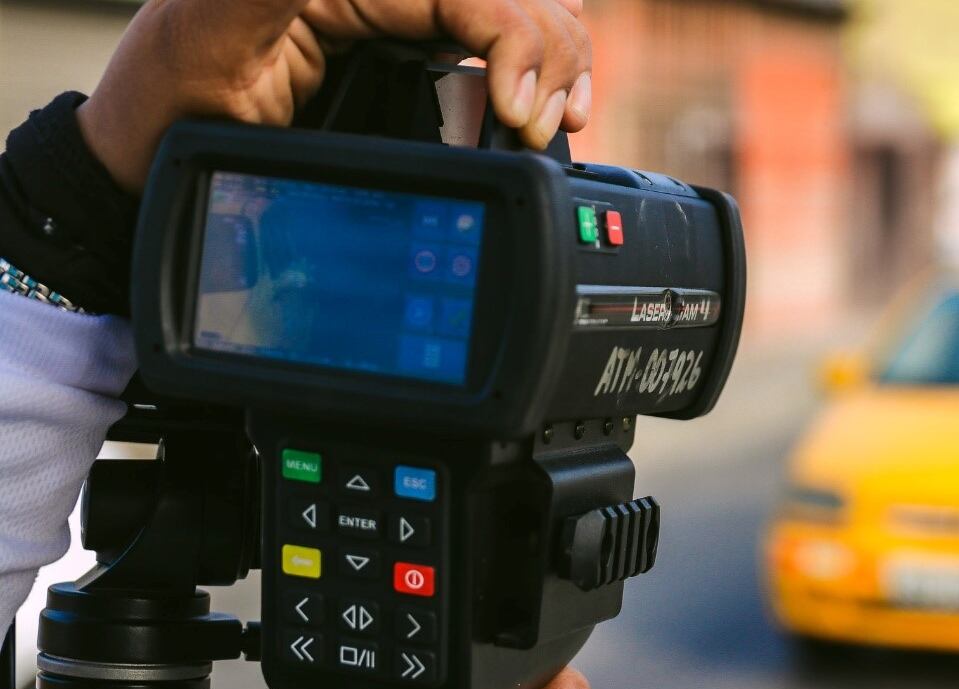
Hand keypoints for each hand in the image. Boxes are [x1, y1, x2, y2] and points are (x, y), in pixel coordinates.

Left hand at [78, 0, 593, 192]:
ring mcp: (400, 17)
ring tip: (557, 119)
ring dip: (557, 60)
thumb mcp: (215, 31)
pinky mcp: (408, 48)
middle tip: (541, 127)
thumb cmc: (172, 98)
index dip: (517, 43)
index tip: (522, 114)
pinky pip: (497, 41)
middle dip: (549, 54)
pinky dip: (540, 68)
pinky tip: (548, 104)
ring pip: (523, 11)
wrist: (151, 154)